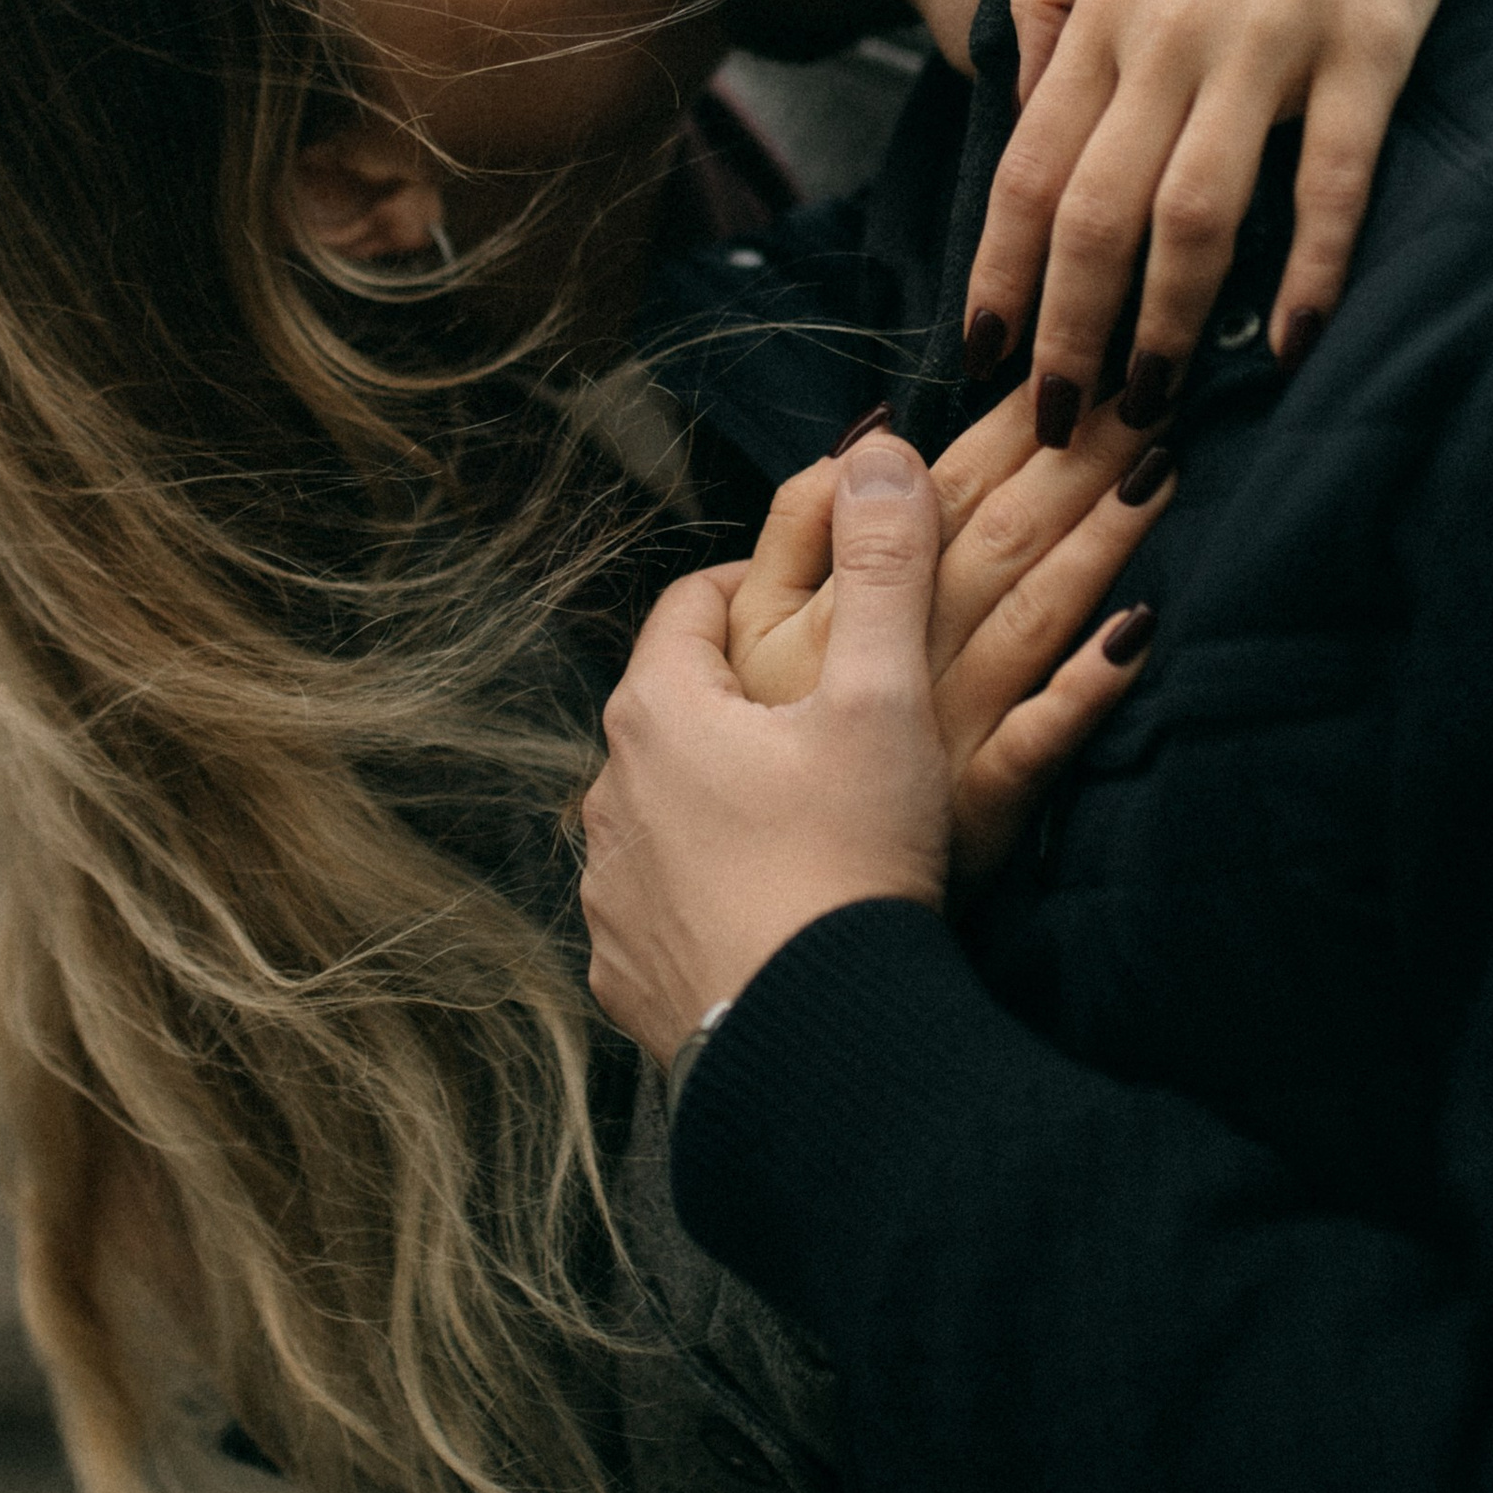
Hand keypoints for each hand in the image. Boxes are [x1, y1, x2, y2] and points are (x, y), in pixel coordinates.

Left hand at [584, 435, 957, 1061]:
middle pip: (671, 709)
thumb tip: (879, 450)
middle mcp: (608, 794)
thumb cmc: (848, 857)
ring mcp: (609, 890)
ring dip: (716, 797)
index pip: (691, 605)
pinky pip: (659, 904)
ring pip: (660, 808)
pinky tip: (769, 906)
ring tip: (801, 813)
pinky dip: (705, 890)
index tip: (812, 596)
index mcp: (658, 712)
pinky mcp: (625, 970)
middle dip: (739, 695)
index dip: (755, 584)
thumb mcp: (882, 698)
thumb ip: (884, 566)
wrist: (816, 1042)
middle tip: (822, 708)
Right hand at [726, 388, 1167, 877]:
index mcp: (837, 607)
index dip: (1002, 430)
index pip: (935, 498)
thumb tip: (872, 440)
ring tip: (1158, 470)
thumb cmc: (761, 752)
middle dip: (1071, 458)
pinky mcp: (978, 813)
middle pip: (992, 541)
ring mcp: (942, 735)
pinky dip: (1085, 689)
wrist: (764, 923)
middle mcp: (894, 660)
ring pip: (1025, 620)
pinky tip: (1138, 632)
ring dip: (1094, 543)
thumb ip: (798, 526)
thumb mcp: (748, 631)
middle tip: (1147, 387)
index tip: (1065, 368)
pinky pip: (1037, 744)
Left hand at [961, 0, 1492, 428]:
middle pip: (1092, 216)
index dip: (1000, 278)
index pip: (1024, 169)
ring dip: (1166, 326)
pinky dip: (1306, 268)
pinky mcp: (1368, 38)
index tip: (981, 363)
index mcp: (1104, 4)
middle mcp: (1170, 31)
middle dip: (1068, 338)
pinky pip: (1328, 177)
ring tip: (1153, 410)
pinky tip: (1287, 342)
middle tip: (1060, 430)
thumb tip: (1009, 96)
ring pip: (1193, 214)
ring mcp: (1269, 38)